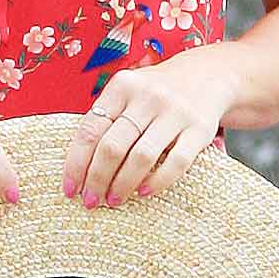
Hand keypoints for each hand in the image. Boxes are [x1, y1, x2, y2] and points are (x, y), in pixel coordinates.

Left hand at [63, 51, 232, 207]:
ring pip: (141, 157)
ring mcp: (176, 112)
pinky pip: (176, 162)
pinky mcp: (200, 129)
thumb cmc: (156, 93)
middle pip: (113, 147)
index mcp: (123, 86)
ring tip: (114, 200)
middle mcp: (148, 96)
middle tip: (92, 201)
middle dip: (97, 179)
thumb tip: (78, 168)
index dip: (77, 164)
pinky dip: (157, 181)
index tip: (70, 190)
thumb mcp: (128, 93)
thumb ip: (106, 118)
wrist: (208, 76)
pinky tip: (143, 192)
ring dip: (123, 184)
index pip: (90, 130)